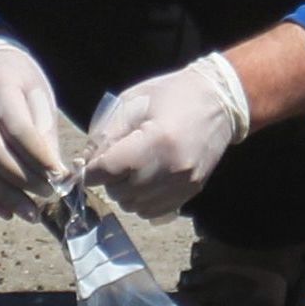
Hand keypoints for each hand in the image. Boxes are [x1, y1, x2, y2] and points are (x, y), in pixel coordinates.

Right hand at [0, 36, 65, 221]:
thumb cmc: (17, 80)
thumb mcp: (37, 93)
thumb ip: (44, 132)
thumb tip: (55, 175)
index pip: (18, 129)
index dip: (39, 157)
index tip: (60, 177)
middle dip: (23, 180)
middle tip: (47, 196)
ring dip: (4, 196)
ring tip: (30, 213)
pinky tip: (6, 210)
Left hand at [83, 52, 251, 221]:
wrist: (219, 101)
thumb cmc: (173, 94)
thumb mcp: (133, 101)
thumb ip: (106, 133)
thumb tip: (85, 163)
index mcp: (156, 139)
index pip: (108, 170)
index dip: (91, 170)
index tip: (88, 165)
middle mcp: (171, 168)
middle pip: (119, 191)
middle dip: (108, 179)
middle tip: (114, 161)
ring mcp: (184, 183)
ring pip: (134, 206)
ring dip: (124, 192)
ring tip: (131, 170)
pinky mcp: (191, 192)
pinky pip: (152, 211)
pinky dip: (141, 201)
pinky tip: (144, 182)